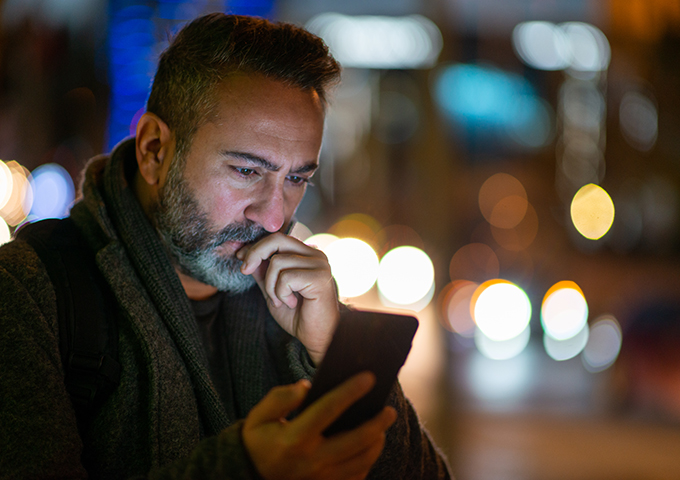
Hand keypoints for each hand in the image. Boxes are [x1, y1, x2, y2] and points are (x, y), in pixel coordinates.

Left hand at [237, 233, 338, 363]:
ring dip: (271, 286)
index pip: (277, 238)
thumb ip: (262, 271)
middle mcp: (315, 255)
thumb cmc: (297, 315)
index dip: (255, 246)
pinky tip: (292, 303)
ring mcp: (319, 264)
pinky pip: (286, 278)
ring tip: (282, 301)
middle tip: (244, 270)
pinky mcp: (319, 277)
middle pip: (277, 240)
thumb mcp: (272, 289)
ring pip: (278, 262)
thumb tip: (243, 253)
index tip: (239, 257)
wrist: (316, 336)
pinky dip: (282, 294)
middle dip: (255, 254)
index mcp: (306, 255)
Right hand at [242, 372, 397, 479]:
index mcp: (295, 438)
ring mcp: (321, 477)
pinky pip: (356, 477)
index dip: (350, 391)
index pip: (329, 409)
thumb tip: (305, 387)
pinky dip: (367, 462)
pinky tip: (369, 448)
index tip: (369, 377)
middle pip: (356, 440)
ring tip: (382, 427)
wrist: (249, 477)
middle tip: (389, 410)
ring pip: (362, 461)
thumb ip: (280, 398)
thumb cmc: (258, 441)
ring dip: (377, 443)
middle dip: (377, 423)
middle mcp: (311, 460)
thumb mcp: (258, 416)